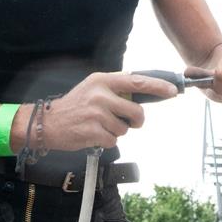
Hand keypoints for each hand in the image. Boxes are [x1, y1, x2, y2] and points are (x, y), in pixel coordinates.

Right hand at [12, 72, 177, 150]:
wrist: (48, 123)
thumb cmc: (75, 106)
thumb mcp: (94, 88)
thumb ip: (116, 89)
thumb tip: (145, 93)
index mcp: (102, 80)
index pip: (137, 81)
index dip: (158, 86)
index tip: (173, 91)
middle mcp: (100, 95)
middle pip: (136, 111)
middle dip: (136, 120)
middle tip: (129, 121)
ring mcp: (97, 113)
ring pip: (125, 128)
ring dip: (117, 131)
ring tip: (100, 126)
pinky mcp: (93, 131)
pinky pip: (113, 140)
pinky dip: (106, 140)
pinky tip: (93, 134)